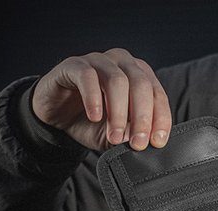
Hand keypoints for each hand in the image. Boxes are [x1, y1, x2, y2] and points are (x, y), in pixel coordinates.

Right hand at [32, 48, 171, 151]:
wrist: (56, 116)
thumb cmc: (91, 122)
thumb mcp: (114, 136)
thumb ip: (129, 136)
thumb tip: (141, 140)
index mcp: (139, 77)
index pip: (158, 95)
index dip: (160, 119)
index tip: (157, 142)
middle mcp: (122, 63)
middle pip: (141, 85)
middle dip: (143, 117)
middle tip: (138, 143)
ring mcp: (98, 61)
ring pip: (117, 81)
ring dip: (119, 113)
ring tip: (114, 136)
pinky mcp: (74, 65)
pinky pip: (88, 76)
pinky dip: (93, 98)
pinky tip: (94, 117)